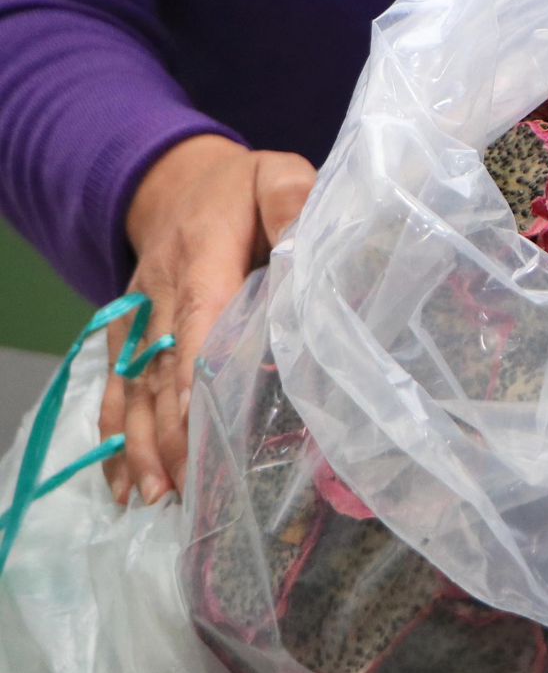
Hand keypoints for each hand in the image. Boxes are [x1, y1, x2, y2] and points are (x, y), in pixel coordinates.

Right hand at [101, 135, 315, 504]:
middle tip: (193, 486)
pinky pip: (115, 390)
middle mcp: (162, 292)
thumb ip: (291, 201)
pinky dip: (116, 438)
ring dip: (142, 445)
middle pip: (163, 368)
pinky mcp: (129, 336)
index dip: (196, 373)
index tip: (202, 424)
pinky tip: (124, 486)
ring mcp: (139, 318)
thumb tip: (307, 239)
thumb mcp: (274, 175)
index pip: (199, 317)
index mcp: (202, 255)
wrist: (170, 181)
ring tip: (158, 497)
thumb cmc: (239, 189)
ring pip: (133, 388)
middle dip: (174, 430)